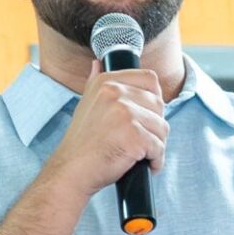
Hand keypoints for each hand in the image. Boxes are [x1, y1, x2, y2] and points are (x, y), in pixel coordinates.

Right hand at [44, 62, 167, 196]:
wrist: (71, 171)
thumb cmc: (82, 143)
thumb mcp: (86, 104)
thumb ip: (94, 82)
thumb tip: (97, 63)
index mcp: (106, 82)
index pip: (150, 79)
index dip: (154, 99)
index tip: (146, 116)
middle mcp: (115, 93)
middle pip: (159, 104)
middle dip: (155, 126)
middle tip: (142, 141)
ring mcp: (124, 113)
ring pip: (162, 126)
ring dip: (157, 144)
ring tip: (140, 154)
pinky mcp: (133, 135)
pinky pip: (159, 146)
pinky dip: (155, 159)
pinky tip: (143, 164)